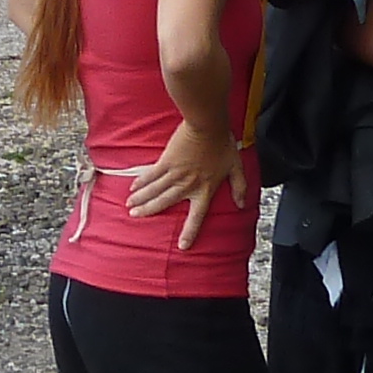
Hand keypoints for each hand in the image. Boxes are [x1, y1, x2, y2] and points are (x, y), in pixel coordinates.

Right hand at [123, 119, 252, 249]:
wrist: (207, 125)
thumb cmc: (222, 144)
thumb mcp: (236, 167)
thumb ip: (240, 187)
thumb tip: (242, 205)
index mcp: (204, 190)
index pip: (197, 217)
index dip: (190, 233)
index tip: (182, 246)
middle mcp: (187, 186)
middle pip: (164, 203)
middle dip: (148, 211)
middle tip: (135, 216)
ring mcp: (174, 174)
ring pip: (154, 191)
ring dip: (141, 199)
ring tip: (130, 206)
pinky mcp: (166, 161)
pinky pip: (151, 175)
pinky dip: (141, 182)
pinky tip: (133, 187)